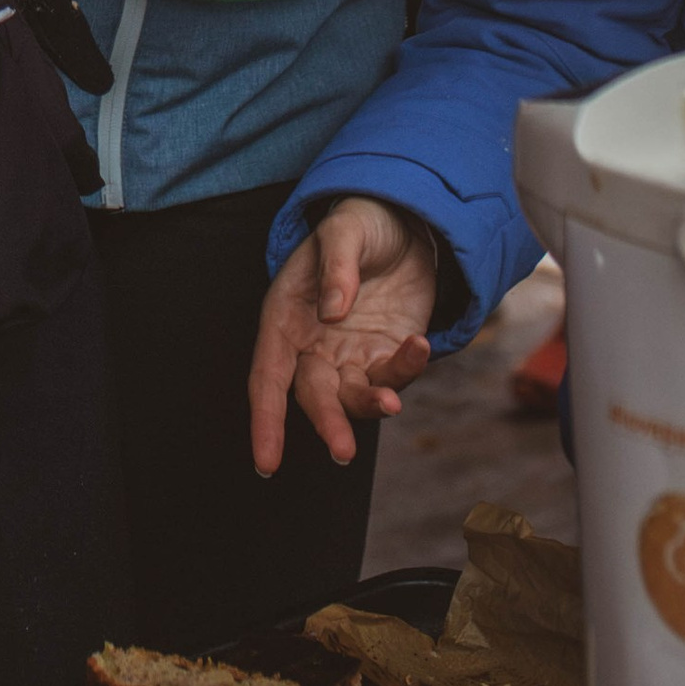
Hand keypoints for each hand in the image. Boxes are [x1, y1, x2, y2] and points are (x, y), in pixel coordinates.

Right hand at [249, 196, 436, 470]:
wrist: (403, 223)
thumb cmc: (358, 223)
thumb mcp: (344, 229)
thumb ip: (336, 265)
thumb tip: (332, 311)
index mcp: (286, 317)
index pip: (268, 376)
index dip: (266, 420)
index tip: (266, 462)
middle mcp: (313, 345)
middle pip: (313, 396)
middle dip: (326, 423)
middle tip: (342, 452)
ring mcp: (352, 355)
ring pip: (355, 397)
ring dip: (371, 406)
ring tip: (390, 405)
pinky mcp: (387, 355)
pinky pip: (395, 376)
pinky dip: (407, 369)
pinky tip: (418, 345)